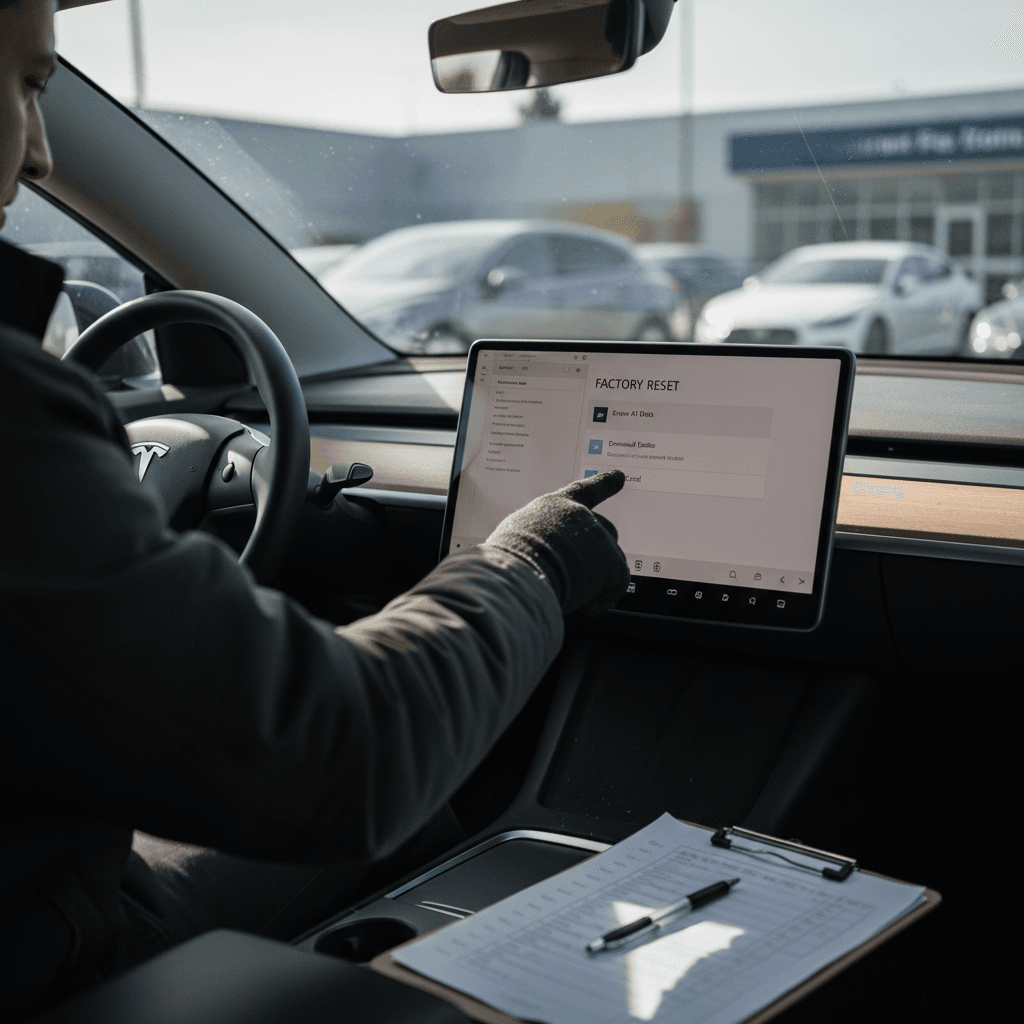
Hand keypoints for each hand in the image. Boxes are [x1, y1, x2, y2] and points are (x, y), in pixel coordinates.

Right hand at [484, 470, 630, 614]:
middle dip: (599, 552)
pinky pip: (617, 583)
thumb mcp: (516, 537)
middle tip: (586, 574)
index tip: (619, 477)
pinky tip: (588, 608)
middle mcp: (581, 516)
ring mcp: (599, 538)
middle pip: (604, 530)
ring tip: (575, 595)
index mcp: (555, 506)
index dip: (603, 483)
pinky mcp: (611, 562)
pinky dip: (604, 599)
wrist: (520, 571)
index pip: (584, 490)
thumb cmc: (509, 558)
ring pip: (612, 560)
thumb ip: (537, 539)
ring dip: (597, 579)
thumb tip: (541, 560)